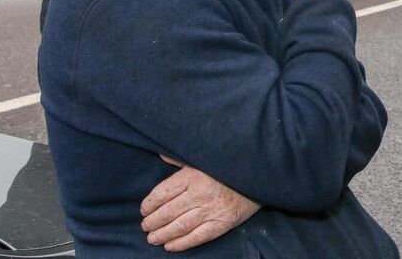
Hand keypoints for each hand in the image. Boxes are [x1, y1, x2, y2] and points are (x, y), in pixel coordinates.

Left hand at [141, 155, 259, 251]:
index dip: (149, 204)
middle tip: (145, 226)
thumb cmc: (227, 167)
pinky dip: (181, 243)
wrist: (258, 176)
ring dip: (162, 234)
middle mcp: (200, 194)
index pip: (162, 193)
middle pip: (168, 212)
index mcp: (193, 175)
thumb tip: (161, 155)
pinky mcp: (222, 223)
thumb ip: (181, 158)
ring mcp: (212, 210)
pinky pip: (197, 237)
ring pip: (179, 226)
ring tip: (152, 238)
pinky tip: (170, 245)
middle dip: (152, 221)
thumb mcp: (203, 158)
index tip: (144, 209)